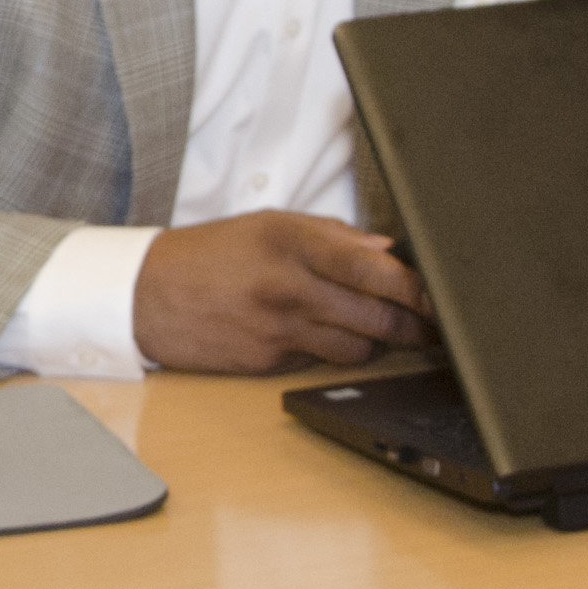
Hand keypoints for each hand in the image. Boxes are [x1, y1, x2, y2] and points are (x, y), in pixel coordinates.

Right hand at [132, 212, 432, 374]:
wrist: (144, 295)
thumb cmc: (210, 255)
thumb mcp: (268, 225)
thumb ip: (331, 236)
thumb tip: (387, 250)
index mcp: (292, 241)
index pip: (373, 267)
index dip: (417, 286)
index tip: (443, 294)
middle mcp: (288, 287)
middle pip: (378, 316)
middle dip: (415, 324)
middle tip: (432, 323)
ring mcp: (278, 330)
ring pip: (359, 348)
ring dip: (377, 341)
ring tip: (379, 327)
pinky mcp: (268, 364)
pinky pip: (322, 363)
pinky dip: (333, 352)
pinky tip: (323, 336)